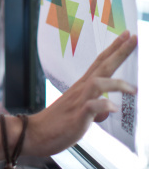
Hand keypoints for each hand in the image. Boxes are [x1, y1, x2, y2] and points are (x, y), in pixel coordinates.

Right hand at [27, 30, 137, 156]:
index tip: (126, 36)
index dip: (113, 48)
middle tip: (132, 38)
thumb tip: (107, 106)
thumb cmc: (57, 122)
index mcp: (82, 85)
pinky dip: (103, 105)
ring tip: (133, 89)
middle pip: (102, 66)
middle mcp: (81, 89)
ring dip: (116, 83)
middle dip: (119, 52)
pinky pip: (91, 107)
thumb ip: (93, 103)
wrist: (35, 133)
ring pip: (98, 83)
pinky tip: (113, 108)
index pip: (100, 61)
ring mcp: (78, 101)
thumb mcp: (78, 108)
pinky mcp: (77, 117)